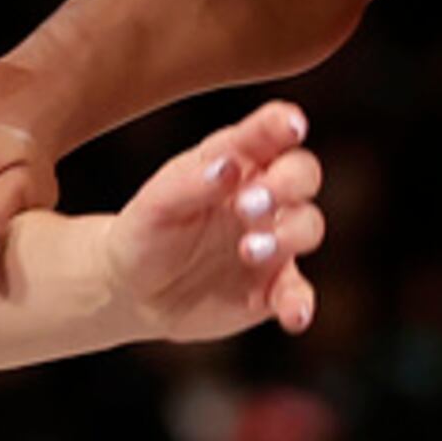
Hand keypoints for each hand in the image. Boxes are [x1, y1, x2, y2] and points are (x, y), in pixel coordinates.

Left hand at [102, 100, 321, 339]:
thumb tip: (230, 167)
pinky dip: (300, 303)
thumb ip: (193, 182)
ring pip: (308, 225)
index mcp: (236, 160)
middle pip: (303, 174)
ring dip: (288, 234)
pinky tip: (295, 316)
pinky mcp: (272, 287)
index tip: (291, 125)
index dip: (284, 124)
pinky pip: (297, 292)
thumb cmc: (145, 230)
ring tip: (248, 250)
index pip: (269, 132)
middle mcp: (264, 194)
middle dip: (288, 184)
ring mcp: (274, 241)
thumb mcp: (156, 203)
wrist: (133, 290)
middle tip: (249, 205)